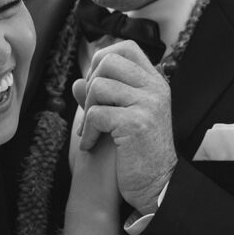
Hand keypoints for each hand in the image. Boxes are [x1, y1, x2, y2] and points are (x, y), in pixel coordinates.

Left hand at [76, 40, 177, 214]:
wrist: (156, 186)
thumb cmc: (138, 154)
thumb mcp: (125, 118)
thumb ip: (104, 98)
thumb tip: (76, 81)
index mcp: (155, 84)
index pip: (127, 48)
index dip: (103, 59)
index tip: (95, 85)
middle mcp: (155, 89)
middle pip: (109, 61)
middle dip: (90, 84)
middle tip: (91, 110)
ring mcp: (148, 104)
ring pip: (99, 86)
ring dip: (86, 111)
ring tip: (89, 130)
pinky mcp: (136, 123)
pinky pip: (96, 114)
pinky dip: (86, 131)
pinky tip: (89, 145)